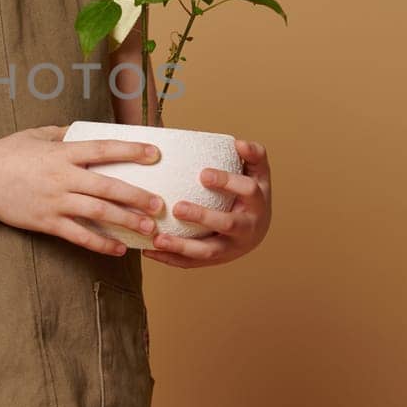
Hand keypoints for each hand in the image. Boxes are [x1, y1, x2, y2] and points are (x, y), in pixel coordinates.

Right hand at [0, 124, 164, 256]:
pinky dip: (100, 244)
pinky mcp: (46, 222)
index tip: (155, 153)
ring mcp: (55, 202)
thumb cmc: (5, 154)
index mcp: (62, 153)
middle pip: (108, 187)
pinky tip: (119, 249)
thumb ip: (61, 133)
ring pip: (98, 213)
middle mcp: (62, 177)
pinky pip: (78, 236)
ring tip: (149, 228)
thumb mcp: (34, 135)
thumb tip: (81, 129)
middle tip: (160, 204)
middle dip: (137, 196)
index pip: (103, 149)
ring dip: (126, 221)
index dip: (131, 149)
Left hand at [141, 138, 271, 268]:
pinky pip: (192, 263)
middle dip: (202, 217)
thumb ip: (252, 155)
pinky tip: (149, 250)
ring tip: (157, 239)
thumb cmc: (250, 195)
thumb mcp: (257, 174)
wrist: (256, 230)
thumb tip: (238, 143)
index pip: (247, 190)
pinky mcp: (215, 261)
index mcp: (257, 203)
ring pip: (208, 251)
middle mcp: (248, 228)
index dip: (227, 181)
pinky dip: (170, 259)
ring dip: (181, 246)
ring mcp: (231, 248)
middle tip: (177, 207)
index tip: (203, 174)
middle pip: (227, 224)